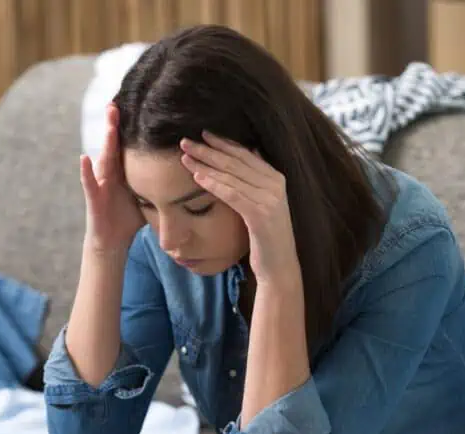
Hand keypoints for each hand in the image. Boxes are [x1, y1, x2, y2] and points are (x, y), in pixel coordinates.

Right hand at [81, 103, 144, 256]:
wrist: (112, 242)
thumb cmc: (128, 218)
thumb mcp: (147, 196)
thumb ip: (159, 181)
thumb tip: (185, 171)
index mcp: (123, 171)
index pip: (126, 145)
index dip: (129, 127)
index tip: (136, 107)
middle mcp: (110, 173)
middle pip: (114, 145)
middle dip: (115, 124)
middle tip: (118, 102)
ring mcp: (100, 183)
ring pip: (103, 157)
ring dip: (105, 140)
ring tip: (108, 121)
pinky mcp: (94, 198)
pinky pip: (89, 183)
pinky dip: (86, 171)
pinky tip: (84, 158)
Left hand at [180, 131, 301, 286]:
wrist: (279, 266)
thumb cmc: (265, 237)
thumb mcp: (261, 205)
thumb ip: (253, 185)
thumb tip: (238, 164)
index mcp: (276, 178)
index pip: (246, 154)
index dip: (223, 143)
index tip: (203, 134)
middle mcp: (275, 184)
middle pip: (236, 161)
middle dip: (209, 150)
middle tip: (186, 142)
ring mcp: (270, 199)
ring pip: (231, 176)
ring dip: (205, 165)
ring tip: (185, 158)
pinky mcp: (261, 215)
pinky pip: (233, 195)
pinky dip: (214, 184)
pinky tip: (197, 178)